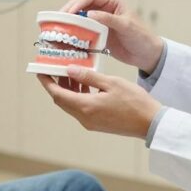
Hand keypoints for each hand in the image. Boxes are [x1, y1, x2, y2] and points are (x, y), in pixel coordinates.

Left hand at [36, 67, 162, 138]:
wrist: (151, 123)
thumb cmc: (134, 102)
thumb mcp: (111, 83)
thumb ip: (88, 76)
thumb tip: (69, 69)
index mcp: (85, 107)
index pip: (57, 94)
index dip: (47, 82)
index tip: (40, 71)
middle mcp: (84, 118)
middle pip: (62, 100)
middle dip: (56, 83)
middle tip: (55, 67)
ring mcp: (91, 122)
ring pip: (71, 104)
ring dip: (68, 88)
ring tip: (71, 71)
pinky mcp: (97, 123)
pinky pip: (81, 108)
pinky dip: (78, 95)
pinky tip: (85, 83)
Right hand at [60, 0, 163, 73]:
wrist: (147, 55)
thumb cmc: (142, 37)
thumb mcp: (126, 26)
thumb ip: (109, 19)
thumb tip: (90, 13)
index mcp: (112, 2)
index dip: (77, 3)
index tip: (68, 12)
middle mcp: (104, 10)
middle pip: (81, 6)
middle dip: (69, 12)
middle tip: (58, 21)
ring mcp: (100, 22)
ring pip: (80, 18)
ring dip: (69, 23)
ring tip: (59, 29)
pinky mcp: (97, 34)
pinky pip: (83, 31)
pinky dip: (74, 34)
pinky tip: (67, 39)